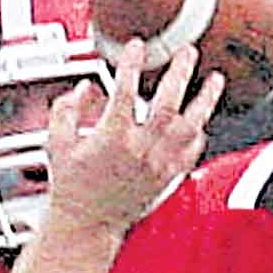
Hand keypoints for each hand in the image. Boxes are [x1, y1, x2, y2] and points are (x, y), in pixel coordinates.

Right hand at [42, 44, 224, 234]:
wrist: (86, 225)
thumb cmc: (72, 188)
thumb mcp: (57, 145)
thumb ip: (65, 111)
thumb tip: (83, 88)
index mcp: (111, 137)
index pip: (125, 90)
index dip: (131, 63)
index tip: (136, 47)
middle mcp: (138, 149)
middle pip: (167, 103)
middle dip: (179, 73)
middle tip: (187, 52)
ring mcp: (156, 164)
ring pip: (189, 128)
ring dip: (205, 101)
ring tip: (215, 81)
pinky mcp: (165, 178)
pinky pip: (190, 154)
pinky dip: (199, 135)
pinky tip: (201, 123)